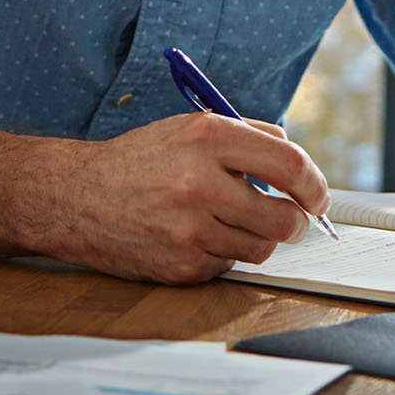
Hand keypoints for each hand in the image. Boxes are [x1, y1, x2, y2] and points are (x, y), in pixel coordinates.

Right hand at [12, 113, 330, 283]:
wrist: (76, 197)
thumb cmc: (140, 161)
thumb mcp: (190, 129)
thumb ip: (248, 137)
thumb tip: (298, 161)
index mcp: (209, 139)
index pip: (290, 165)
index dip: (315, 186)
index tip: (318, 197)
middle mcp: (200, 183)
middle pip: (285, 218)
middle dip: (296, 222)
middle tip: (290, 219)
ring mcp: (190, 229)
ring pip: (262, 247)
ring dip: (257, 238)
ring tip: (230, 222)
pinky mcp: (181, 265)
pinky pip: (229, 266)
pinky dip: (223, 254)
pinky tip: (196, 237)